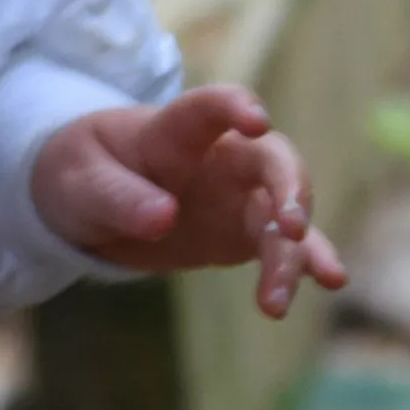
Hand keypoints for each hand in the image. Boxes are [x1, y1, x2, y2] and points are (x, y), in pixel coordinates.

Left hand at [33, 86, 350, 317]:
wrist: (88, 201)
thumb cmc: (81, 174)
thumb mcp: (80, 183)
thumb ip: (119, 197)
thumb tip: (163, 217)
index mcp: (174, 130)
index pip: (209, 108)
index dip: (234, 107)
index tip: (256, 120)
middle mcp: (220, 155)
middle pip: (270, 160)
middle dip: (289, 187)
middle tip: (290, 227)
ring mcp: (238, 194)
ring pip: (283, 213)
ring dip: (291, 251)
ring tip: (276, 301)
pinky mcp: (243, 232)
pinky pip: (283, 247)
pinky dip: (305, 263)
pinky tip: (330, 281)